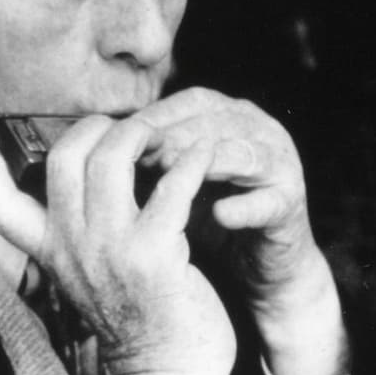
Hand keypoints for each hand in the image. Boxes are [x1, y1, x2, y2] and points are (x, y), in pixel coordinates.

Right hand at [0, 111, 234, 374]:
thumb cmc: (139, 317)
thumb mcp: (88, 273)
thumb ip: (77, 231)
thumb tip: (82, 177)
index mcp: (50, 251)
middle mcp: (72, 248)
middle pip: (63, 158)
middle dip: (96, 127)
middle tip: (127, 129)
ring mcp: (110, 251)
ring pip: (111, 159)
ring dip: (142, 134)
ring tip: (164, 138)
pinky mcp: (154, 256)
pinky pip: (172, 186)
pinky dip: (191, 160)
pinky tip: (203, 153)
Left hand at [134, 89, 348, 374]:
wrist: (256, 271)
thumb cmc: (203, 222)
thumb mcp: (166, 186)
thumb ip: (139, 163)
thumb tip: (84, 149)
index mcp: (228, 119)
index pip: (188, 103)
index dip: (152, 117)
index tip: (114, 137)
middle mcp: (258, 132)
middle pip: (217, 121)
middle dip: (174, 136)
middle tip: (137, 155)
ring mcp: (281, 165)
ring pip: (245, 152)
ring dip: (207, 163)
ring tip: (170, 179)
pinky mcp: (291, 204)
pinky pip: (271, 200)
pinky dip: (245, 207)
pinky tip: (220, 215)